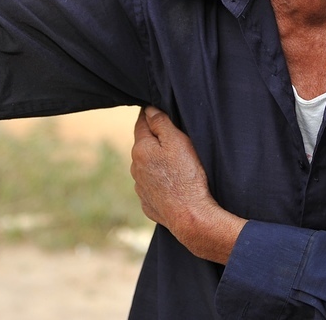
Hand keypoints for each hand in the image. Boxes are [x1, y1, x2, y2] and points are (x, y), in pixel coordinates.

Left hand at [131, 106, 245, 263]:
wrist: (190, 216)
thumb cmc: (187, 175)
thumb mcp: (177, 141)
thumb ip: (161, 123)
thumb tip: (148, 110)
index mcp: (140, 150)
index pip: (140, 124)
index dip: (148, 114)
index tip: (152, 108)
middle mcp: (135, 169)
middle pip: (143, 147)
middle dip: (153, 140)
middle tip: (171, 138)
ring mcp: (141, 189)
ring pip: (147, 168)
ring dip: (156, 163)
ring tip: (175, 164)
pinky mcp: (149, 205)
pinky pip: (152, 187)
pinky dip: (160, 182)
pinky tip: (173, 184)